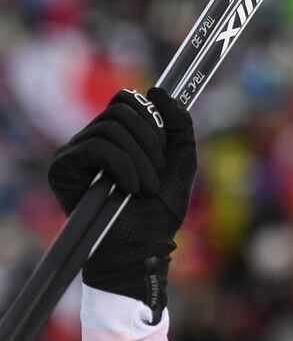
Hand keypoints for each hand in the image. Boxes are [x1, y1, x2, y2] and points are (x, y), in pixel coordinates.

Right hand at [47, 88, 195, 321]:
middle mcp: (92, 140)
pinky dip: (123, 167)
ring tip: (145, 189)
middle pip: (121, 109)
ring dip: (141, 161)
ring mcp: (75, 153)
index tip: (163, 149)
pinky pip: (97, 147)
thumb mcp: (181, 166)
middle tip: (156, 175)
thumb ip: (179, 128)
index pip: (127, 99)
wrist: (141, 249)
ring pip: (111, 127)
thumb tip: (160, 91)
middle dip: (151, 142)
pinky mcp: (63, 168)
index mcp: (118, 137)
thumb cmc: (159, 214)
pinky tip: (130, 189)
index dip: (152, 118)